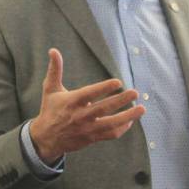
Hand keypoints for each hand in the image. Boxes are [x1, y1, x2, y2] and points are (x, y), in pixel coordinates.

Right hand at [29, 48, 145, 162]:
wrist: (46, 138)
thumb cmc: (50, 110)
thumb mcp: (50, 89)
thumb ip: (55, 70)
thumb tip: (53, 50)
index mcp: (71, 102)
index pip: (89, 94)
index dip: (103, 88)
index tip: (118, 82)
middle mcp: (80, 116)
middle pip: (103, 108)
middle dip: (121, 100)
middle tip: (135, 92)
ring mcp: (87, 128)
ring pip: (111, 124)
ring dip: (128, 116)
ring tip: (141, 109)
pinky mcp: (92, 137)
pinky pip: (110, 134)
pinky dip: (122, 128)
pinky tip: (131, 120)